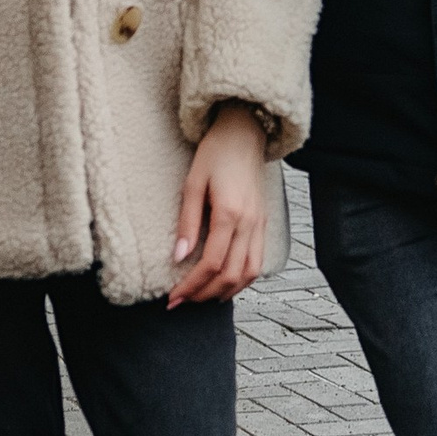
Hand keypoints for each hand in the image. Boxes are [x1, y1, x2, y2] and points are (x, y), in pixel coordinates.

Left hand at [169, 104, 270, 304]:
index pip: (210, 263)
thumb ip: (187, 223)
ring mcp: (260, 225)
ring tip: (202, 298)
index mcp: (230, 213)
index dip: (190, 286)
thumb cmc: (215, 154)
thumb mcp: (192, 183)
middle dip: (204, 294)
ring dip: (225, 292)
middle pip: (230, 275)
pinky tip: (225, 283)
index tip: (172, 297)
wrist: (245, 132)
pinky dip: (242, 280)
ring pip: (249, 274)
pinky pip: (258, 262)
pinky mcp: (264, 224)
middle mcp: (250, 223)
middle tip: (181, 302)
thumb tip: (178, 257)